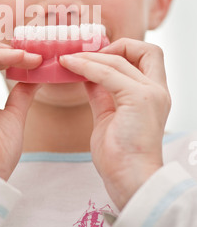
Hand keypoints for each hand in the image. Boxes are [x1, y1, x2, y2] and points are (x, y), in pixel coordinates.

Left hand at [60, 38, 170, 208]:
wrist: (129, 180)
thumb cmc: (120, 155)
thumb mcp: (109, 116)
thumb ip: (102, 94)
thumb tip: (87, 76)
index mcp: (154, 94)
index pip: (147, 56)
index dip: (123, 50)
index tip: (97, 56)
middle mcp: (157, 90)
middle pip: (144, 49)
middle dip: (114, 46)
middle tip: (86, 55)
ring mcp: (150, 93)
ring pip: (119, 59)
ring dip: (90, 56)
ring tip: (68, 59)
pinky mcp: (138, 99)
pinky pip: (107, 73)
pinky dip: (86, 66)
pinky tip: (69, 66)